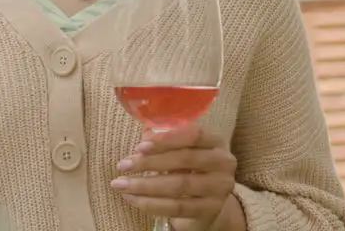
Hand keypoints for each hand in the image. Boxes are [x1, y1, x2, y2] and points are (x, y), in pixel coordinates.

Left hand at [113, 125, 238, 230]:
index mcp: (217, 141)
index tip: (140, 145)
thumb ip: (166, 140)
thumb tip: (146, 135)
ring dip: (144, 185)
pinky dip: (150, 203)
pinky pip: (176, 207)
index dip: (166, 139)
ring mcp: (220, 189)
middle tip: (123, 165)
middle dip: (149, 162)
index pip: (194, 135)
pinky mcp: (210, 211)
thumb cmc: (190, 170)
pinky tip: (131, 198)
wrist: (207, 204)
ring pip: (178, 185)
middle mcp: (224, 163)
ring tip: (120, 184)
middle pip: (185, 159)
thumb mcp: (182, 151)